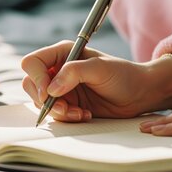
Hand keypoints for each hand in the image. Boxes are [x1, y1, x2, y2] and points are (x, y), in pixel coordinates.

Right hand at [21, 41, 171, 121]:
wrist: (140, 93)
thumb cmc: (123, 74)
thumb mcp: (100, 68)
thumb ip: (74, 72)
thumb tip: (50, 89)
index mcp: (62, 53)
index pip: (33, 63)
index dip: (36, 78)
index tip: (48, 92)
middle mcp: (58, 69)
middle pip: (31, 84)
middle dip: (44, 100)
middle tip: (64, 108)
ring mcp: (62, 88)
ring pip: (40, 102)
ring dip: (58, 111)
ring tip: (79, 112)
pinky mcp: (68, 103)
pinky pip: (55, 114)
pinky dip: (67, 117)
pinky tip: (85, 114)